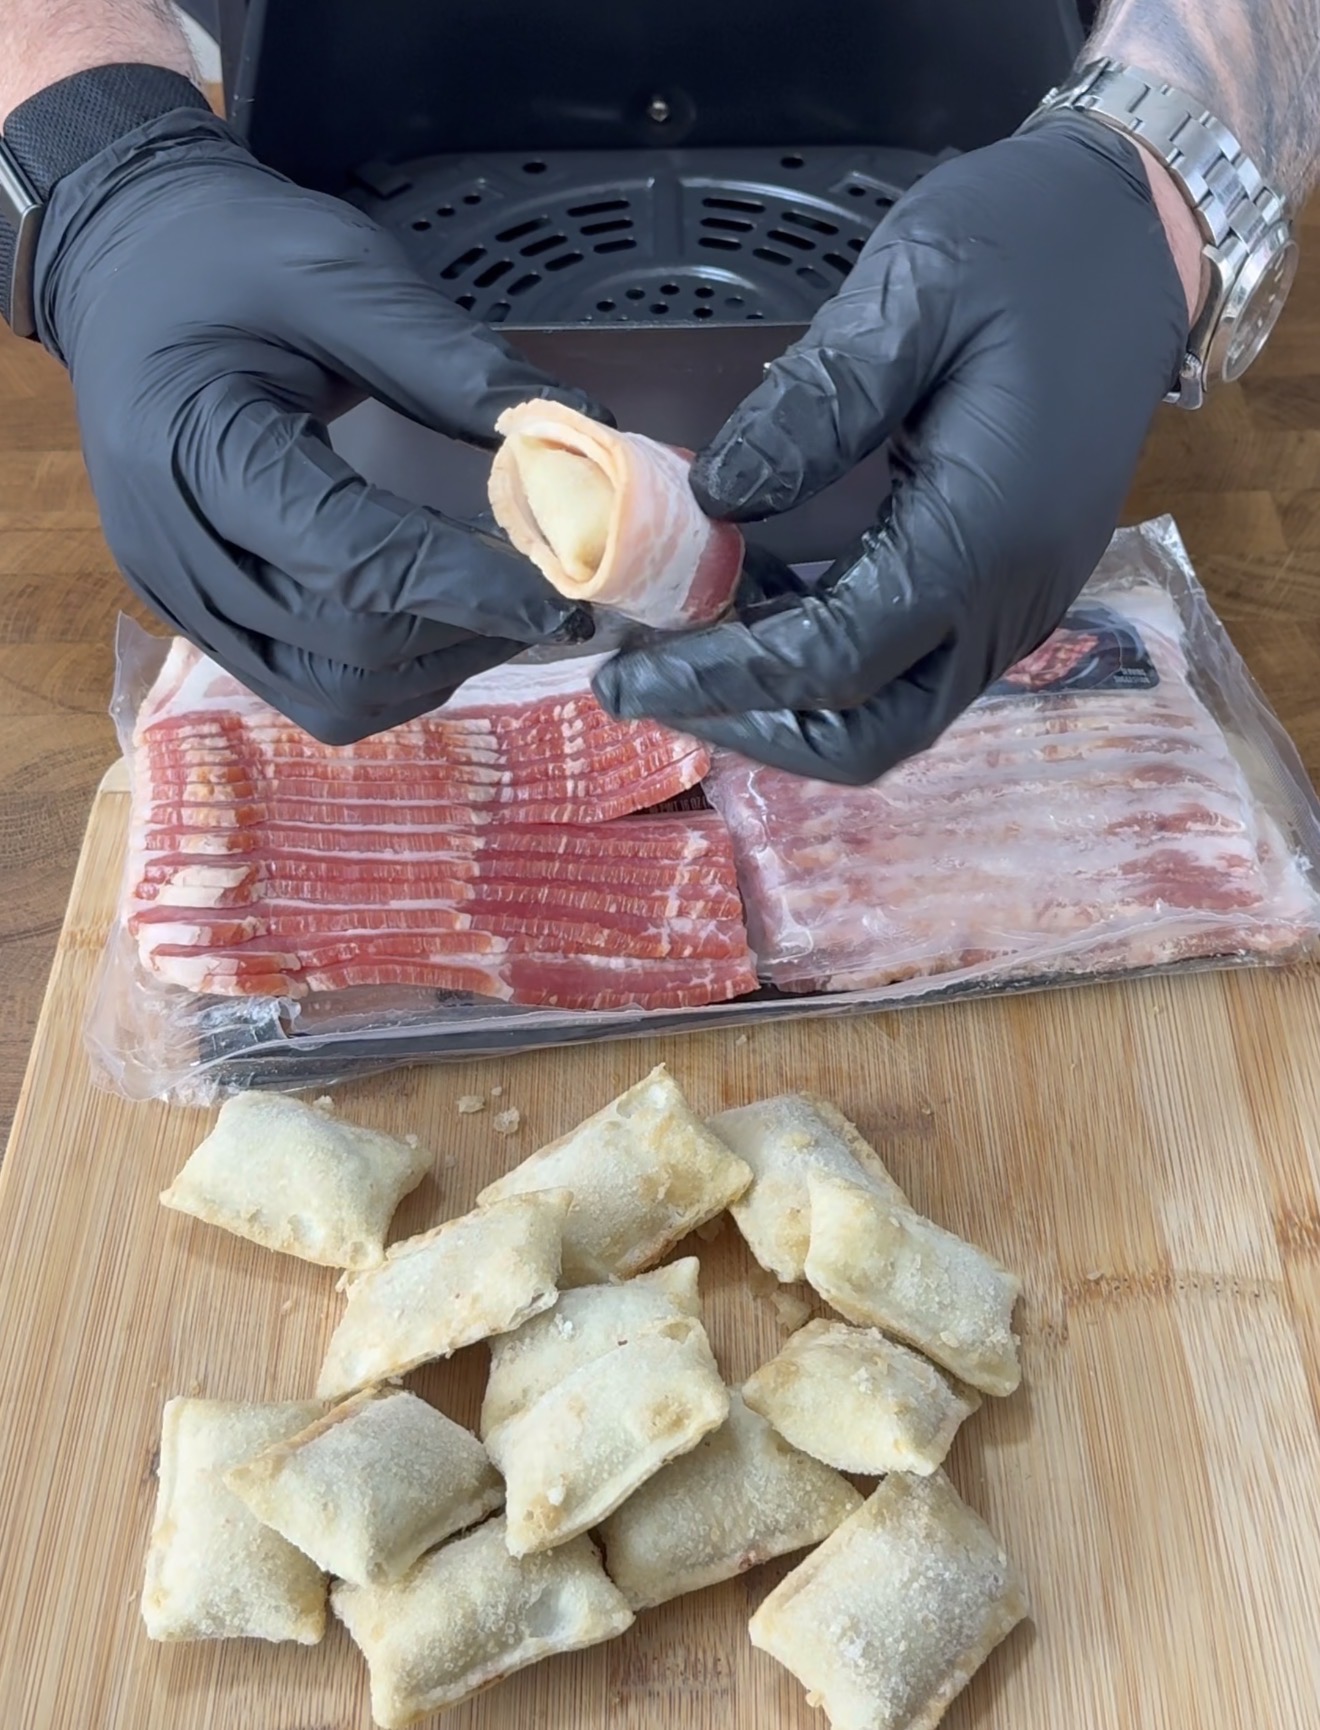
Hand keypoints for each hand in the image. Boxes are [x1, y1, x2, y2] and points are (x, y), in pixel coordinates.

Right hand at [33, 106, 608, 741]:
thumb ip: (454, 366)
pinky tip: (438, 622)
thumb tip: (577, 436)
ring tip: (498, 612)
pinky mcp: (198, 623)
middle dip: (464, 632)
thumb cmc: (227, 251)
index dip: (470, 586)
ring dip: (433, 668)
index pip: (352, 558)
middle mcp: (173, 548)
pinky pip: (306, 689)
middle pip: (347, 646)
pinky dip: (389, 675)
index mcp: (196, 445)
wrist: (122, 260)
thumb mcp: (341, 273)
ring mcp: (179, 599)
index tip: (562, 590)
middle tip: (547, 596)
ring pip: (330, 695)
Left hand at [593, 114, 1189, 783]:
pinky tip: (760, 601)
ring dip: (785, 700)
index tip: (622, 673)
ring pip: (891, 713)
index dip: (718, 678)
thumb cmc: (1033, 245)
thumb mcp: (916, 291)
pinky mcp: (1008, 585)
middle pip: (867, 734)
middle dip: (751, 725)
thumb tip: (715, 498)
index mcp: (984, 535)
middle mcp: (1010, 599)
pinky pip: (911, 663)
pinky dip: (827, 659)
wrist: (1141, 231)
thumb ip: (814, 404)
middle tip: (651, 677)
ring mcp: (1017, 603)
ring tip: (689, 638)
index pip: (830, 661)